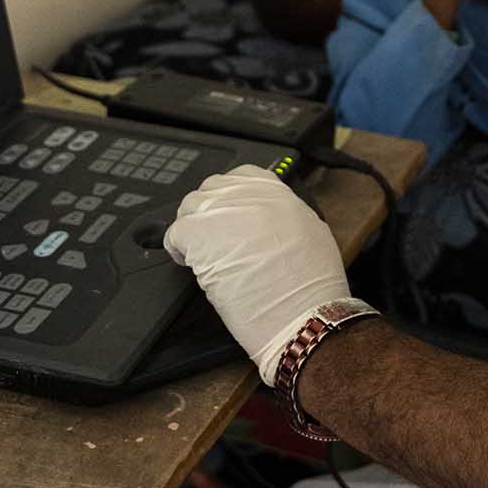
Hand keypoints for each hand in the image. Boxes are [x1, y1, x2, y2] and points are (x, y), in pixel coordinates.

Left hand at [164, 165, 350, 377]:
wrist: (302, 311)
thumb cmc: (312, 285)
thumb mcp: (312, 233)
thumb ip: (286, 218)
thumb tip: (269, 224)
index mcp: (277, 193)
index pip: (243, 177)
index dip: (231, 197)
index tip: (229, 214)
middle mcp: (248, 195)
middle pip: (212, 190)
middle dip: (209, 212)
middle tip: (213, 238)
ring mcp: (222, 211)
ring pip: (190, 207)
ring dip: (193, 229)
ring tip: (201, 253)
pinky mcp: (200, 235)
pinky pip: (175, 233)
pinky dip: (177, 249)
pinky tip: (190, 264)